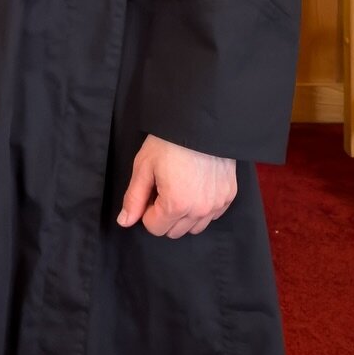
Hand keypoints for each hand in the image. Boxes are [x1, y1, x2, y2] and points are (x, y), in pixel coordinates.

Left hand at [117, 135, 235, 238]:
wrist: (200, 123)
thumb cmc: (169, 142)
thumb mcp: (144, 167)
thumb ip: (134, 198)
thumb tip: (124, 222)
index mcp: (176, 205)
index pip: (155, 228)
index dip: (146, 212)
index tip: (149, 193)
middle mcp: (200, 210)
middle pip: (174, 231)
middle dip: (163, 215)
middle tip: (162, 190)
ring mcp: (217, 204)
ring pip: (194, 227)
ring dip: (183, 216)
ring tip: (178, 188)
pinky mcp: (229, 196)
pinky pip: (212, 216)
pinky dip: (201, 209)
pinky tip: (194, 188)